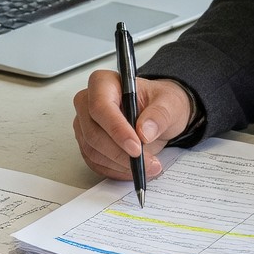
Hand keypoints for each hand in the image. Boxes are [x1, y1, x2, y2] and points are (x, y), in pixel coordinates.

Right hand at [72, 73, 194, 183]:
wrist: (156, 115)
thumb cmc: (158, 102)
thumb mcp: (169, 103)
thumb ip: (159, 115)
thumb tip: (145, 131)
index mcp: (103, 83)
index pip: (100, 106)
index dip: (116, 129)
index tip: (136, 147)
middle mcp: (87, 102)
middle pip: (94, 133)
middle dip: (121, 153)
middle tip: (147, 163)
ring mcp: (84, 124)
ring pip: (93, 151)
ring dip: (121, 164)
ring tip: (148, 166)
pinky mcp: (87, 144)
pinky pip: (96, 163)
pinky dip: (116, 170)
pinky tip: (134, 168)